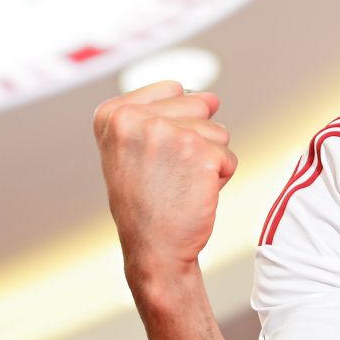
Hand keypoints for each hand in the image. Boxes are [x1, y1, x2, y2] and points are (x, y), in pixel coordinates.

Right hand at [93, 81, 237, 291]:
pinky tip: (194, 194)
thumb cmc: (146, 202)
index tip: (150, 157)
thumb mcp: (131, 149)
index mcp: (112, 114)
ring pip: (217, 129)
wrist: (154, 250)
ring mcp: (167, 132)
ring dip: (208, 158)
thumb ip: (160, 112)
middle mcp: (134, 118)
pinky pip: (228, 155)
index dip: (172, 125)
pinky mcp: (199, 151)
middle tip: (167, 173)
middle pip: (197, 104)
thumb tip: (211, 97)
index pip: (173, 89)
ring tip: (180, 183)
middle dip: (194, 138)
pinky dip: (220, 177)